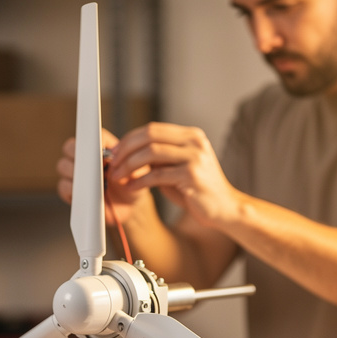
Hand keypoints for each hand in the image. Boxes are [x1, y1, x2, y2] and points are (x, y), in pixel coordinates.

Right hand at [57, 127, 148, 225]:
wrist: (129, 205)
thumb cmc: (132, 183)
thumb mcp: (136, 171)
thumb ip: (125, 163)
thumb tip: (108, 161)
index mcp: (99, 146)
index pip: (90, 136)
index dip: (92, 141)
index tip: (100, 150)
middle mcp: (84, 157)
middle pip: (70, 147)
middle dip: (78, 155)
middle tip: (90, 165)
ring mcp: (76, 173)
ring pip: (63, 165)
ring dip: (74, 172)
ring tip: (88, 181)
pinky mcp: (71, 191)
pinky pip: (63, 187)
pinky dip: (71, 189)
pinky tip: (83, 193)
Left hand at [105, 122, 241, 226]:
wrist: (224, 208)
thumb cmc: (197, 190)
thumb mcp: (177, 167)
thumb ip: (158, 158)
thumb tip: (128, 153)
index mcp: (191, 135)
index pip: (153, 128)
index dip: (130, 139)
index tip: (115, 152)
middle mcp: (194, 141)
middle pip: (150, 135)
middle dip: (126, 149)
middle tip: (113, 163)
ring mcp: (195, 157)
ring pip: (151, 153)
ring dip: (129, 165)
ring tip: (118, 176)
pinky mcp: (192, 175)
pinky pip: (158, 175)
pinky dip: (140, 181)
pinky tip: (131, 187)